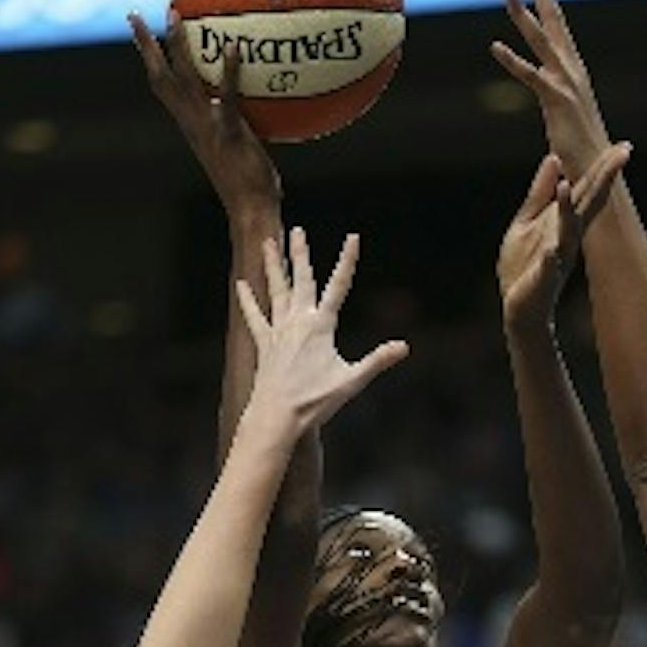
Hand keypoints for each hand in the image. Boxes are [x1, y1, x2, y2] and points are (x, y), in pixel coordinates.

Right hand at [128, 11, 280, 217]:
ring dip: (177, 47)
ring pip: (184, 81)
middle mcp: (193, 124)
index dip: (150, 61)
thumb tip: (251, 105)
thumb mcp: (241, 150)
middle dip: (145, 47)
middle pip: (160, 78)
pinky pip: (226, 96)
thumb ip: (240, 125)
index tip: (141, 33)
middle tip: (134, 14)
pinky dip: (228, 71)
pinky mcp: (230, 132)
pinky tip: (233, 47)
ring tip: (174, 16)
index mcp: (191, 126)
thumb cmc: (252, 186)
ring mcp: (209, 127)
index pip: (163, 88)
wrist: (251, 210)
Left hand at [236, 228, 406, 432]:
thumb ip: (378, 360)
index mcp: (321, 325)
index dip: (347, 259)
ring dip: (273, 265)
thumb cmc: (315, 400)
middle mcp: (298, 321)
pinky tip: (241, 284)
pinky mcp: (265, 343)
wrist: (277, 415)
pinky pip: (255, 316)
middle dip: (300, 253)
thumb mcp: (352, 380)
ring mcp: (279, 331)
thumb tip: (404, 347)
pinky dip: (248, 300)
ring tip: (268, 242)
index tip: (353, 237)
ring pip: (276, 290)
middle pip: (301, 279)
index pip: (339, 285)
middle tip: (297, 230)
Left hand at [491, 0, 611, 179]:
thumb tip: (558, 93)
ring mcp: (567, 85)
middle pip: (556, 20)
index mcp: (574, 71)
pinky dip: (513, 61)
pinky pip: (532, 78)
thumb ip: (562, 99)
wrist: (600, 176)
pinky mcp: (557, 103)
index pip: (560, 25)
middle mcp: (573, 71)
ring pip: (542, 41)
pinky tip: (494, 47)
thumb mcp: (569, 117)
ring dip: (525, 15)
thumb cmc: (584, 151)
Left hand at [498, 145, 631, 330]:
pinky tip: (552, 248)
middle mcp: (567, 237)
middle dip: (602, 179)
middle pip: (587, 203)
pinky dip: (551, 255)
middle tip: (622, 154)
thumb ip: (540, 192)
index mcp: (564, 221)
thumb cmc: (524, 266)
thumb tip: (554, 158)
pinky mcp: (543, 278)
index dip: (603, 168)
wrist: (518, 307)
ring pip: (567, 230)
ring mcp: (558, 257)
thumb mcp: (527, 221)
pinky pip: (549, 266)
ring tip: (568, 185)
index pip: (586, 190)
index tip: (624, 146)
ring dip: (568, 209)